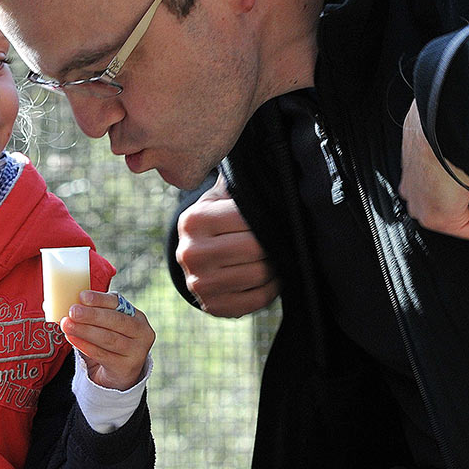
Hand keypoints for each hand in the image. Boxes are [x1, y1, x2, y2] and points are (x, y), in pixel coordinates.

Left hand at [60, 291, 155, 390]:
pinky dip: (85, 346)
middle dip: (92, 315)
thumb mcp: (107, 326)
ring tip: (67, 325)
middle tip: (72, 311)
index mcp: (136, 316)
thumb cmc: (110, 342)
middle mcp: (141, 332)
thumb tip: (65, 302)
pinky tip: (72, 339)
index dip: (100, 299)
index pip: (119, 303)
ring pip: (109, 338)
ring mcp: (136, 351)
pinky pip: (102, 355)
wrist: (119, 374)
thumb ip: (93, 313)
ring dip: (85, 330)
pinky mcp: (126, 367)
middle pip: (116, 321)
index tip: (82, 296)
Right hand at [175, 175, 279, 316]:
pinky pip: (257, 299)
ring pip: (259, 275)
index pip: (248, 219)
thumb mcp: (220, 197)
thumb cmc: (217, 220)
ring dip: (274, 266)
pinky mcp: (213, 307)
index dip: (269, 219)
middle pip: (255, 249)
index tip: (275, 219)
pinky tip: (268, 277)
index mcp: (193, 221)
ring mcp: (200, 284)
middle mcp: (190, 253)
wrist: (196, 257)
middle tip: (278, 239)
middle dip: (272, 244)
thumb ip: (239, 184)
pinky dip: (270, 288)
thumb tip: (269, 162)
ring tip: (273, 256)